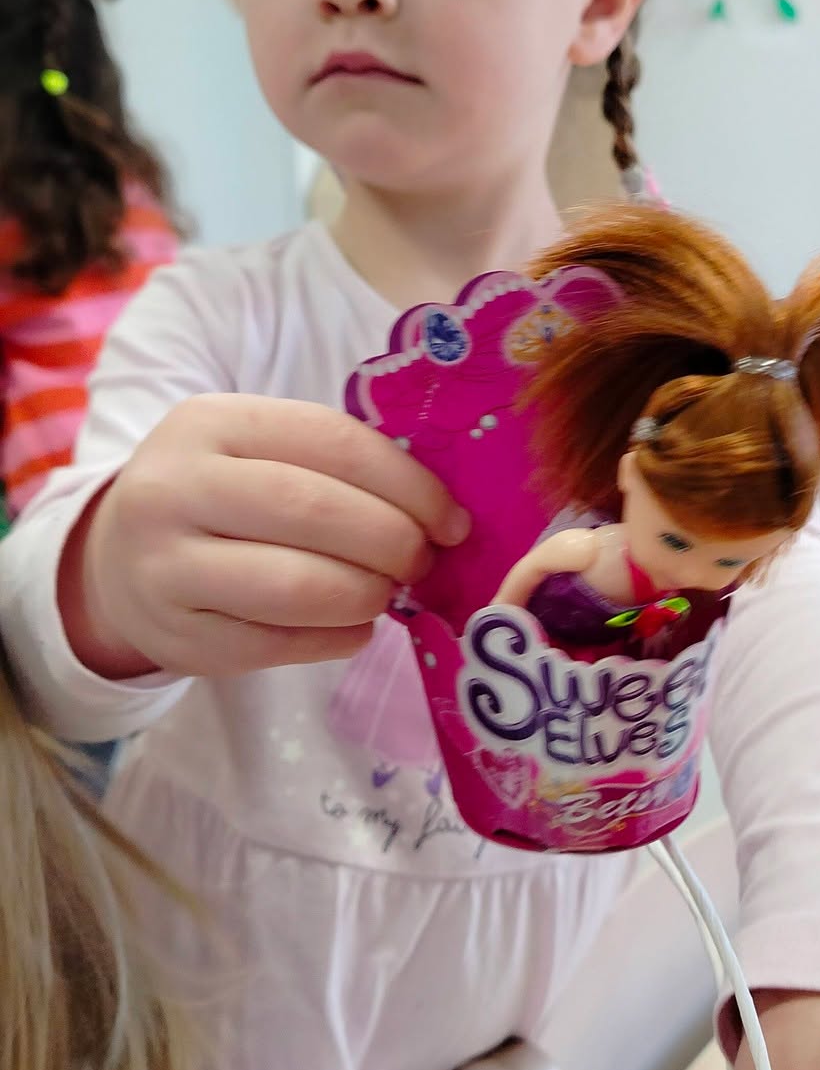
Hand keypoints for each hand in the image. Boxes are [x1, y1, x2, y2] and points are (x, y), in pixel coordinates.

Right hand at [58, 394, 469, 679]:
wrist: (117, 563)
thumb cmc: (219, 498)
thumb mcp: (255, 451)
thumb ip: (335, 465)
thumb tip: (443, 513)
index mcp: (209, 423)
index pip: (332, 442)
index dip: (408, 484)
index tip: (452, 519)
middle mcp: (175, 489)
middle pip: (315, 512)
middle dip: (393, 542)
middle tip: (422, 561)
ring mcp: (168, 569)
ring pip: (297, 587)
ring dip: (367, 595)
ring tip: (387, 593)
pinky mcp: (180, 639)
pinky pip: (280, 646)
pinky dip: (338, 639)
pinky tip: (354, 627)